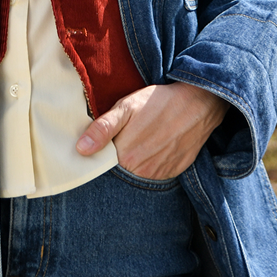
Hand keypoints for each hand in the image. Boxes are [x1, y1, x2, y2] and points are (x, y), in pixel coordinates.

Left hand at [76, 81, 228, 179]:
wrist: (196, 103)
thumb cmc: (157, 102)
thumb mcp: (126, 107)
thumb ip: (102, 128)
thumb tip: (81, 149)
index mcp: (126, 156)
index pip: (102, 164)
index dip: (98, 153)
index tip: (100, 143)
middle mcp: (142, 172)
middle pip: (119, 170)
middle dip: (116, 158)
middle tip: (123, 137)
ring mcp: (159, 174)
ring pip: (137, 173)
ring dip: (134, 161)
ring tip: (139, 138)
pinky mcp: (172, 173)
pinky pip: (154, 173)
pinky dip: (150, 163)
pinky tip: (153, 145)